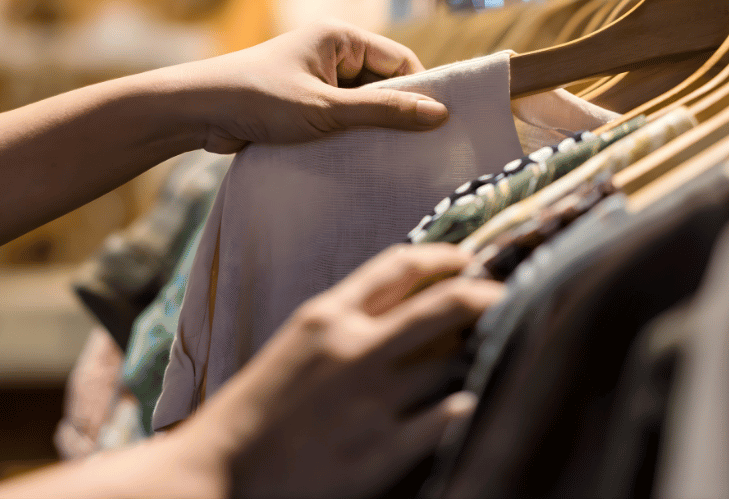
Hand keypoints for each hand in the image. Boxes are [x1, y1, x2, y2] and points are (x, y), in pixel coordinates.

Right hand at [181, 243, 504, 498]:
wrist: (220, 472)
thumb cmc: (257, 409)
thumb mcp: (297, 346)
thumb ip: (347, 322)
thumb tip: (406, 310)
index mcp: (327, 315)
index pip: (399, 265)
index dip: (444, 256)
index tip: (468, 260)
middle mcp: (355, 347)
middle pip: (444, 303)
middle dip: (486, 294)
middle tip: (508, 296)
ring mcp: (372, 399)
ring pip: (455, 358)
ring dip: (482, 350)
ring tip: (496, 348)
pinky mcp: (383, 450)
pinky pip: (450, 416)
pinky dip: (470, 404)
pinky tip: (478, 401)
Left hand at [185, 20, 448, 152]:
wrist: (197, 112)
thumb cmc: (259, 100)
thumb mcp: (326, 109)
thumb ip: (383, 112)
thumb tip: (440, 113)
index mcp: (341, 37)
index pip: (400, 61)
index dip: (419, 92)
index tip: (436, 127)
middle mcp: (331, 52)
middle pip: (383, 83)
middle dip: (394, 113)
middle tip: (416, 149)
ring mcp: (316, 77)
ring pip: (361, 104)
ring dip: (369, 128)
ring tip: (387, 158)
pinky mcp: (302, 101)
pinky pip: (340, 116)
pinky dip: (348, 135)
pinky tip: (357, 159)